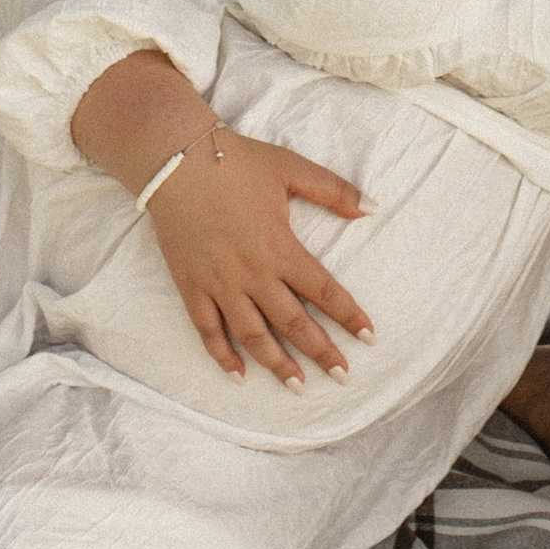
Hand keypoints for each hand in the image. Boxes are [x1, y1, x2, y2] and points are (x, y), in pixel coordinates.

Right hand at [146, 126, 373, 390]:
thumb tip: (374, 207)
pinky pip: (207, 329)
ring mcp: (220, 284)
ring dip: (277, 364)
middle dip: (321, 352)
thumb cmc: (236, 162)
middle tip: (343, 377)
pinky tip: (237, 376)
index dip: (348, 316)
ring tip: (298, 388)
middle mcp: (252, 273)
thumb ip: (334, 191)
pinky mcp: (191, 286)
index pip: (323, 290)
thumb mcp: (291, 168)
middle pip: (293, 323)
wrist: (175, 161)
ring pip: (253, 335)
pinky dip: (222, 355)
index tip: (369, 337)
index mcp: (280, 247)